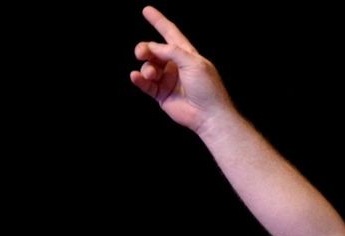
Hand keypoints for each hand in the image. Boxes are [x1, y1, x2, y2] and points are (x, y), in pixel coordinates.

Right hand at [130, 6, 235, 133]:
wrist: (209, 115)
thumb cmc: (207, 88)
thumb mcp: (193, 63)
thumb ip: (172, 51)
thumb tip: (152, 46)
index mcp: (187, 55)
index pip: (171, 34)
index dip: (159, 21)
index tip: (147, 10)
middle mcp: (176, 66)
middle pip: (154, 51)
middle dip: (145, 49)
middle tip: (141, 53)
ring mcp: (168, 80)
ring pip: (148, 67)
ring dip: (147, 68)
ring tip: (152, 74)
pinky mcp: (161, 94)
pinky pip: (145, 84)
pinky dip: (139, 79)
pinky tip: (136, 77)